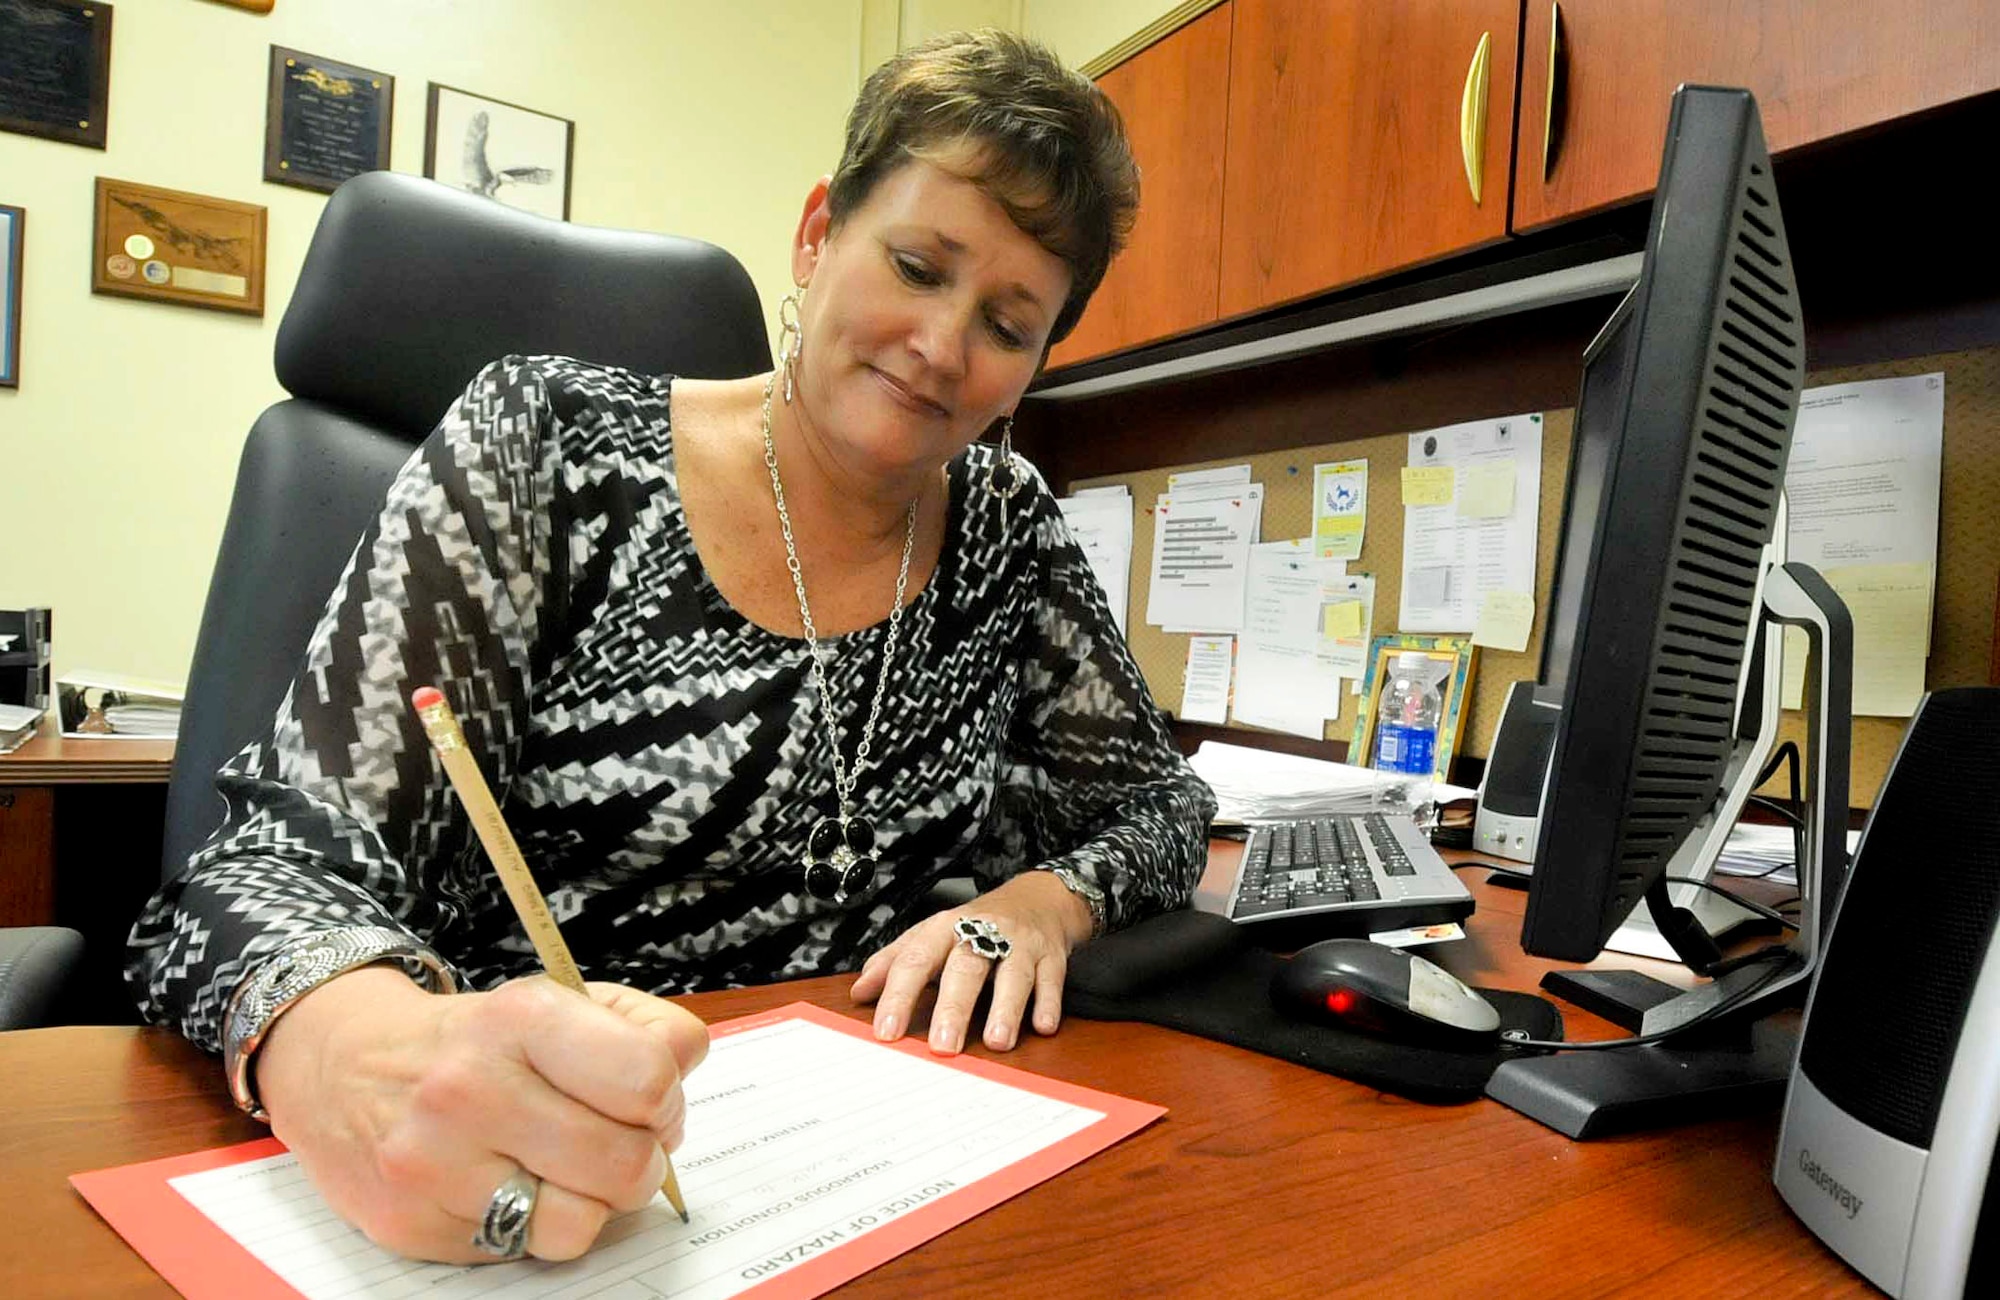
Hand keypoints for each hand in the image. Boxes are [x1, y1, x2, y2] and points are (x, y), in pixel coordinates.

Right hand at [253, 966, 707, 1262]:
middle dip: (644, 1155)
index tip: (651, 1097)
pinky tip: (522, 1188)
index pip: (648, 1075)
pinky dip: (543, 1226)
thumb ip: (639, 1028)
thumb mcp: (553, 1001)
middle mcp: (472, 1088)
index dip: (668, 1095)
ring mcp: (438, 1163)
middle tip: (623, 1140)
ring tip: (574, 1169)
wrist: (344, 1066)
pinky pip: (531, 1250)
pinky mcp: (418, 1225)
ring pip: (584, 1221)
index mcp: (521, 1019)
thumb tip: (686, 1071)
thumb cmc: (475, 1040)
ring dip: (598, 1201)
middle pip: (627, 1160)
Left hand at [850, 871, 1093, 1054]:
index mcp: (944, 928)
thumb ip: (895, 962)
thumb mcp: (932, 934)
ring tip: (997, 1042)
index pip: (916, 960)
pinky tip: (1042, 1027)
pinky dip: (1048, 1003)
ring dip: (1006, 1008)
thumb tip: (858, 992)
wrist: (1037, 898)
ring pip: (1013, 973)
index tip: (886, 1032)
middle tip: (943, 1047)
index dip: (900, 996)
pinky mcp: (1051, 956)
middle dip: (954, 1007)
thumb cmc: (977, 924)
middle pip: (966, 967)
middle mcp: (982, 932)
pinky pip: (1051, 979)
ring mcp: (1020, 944)